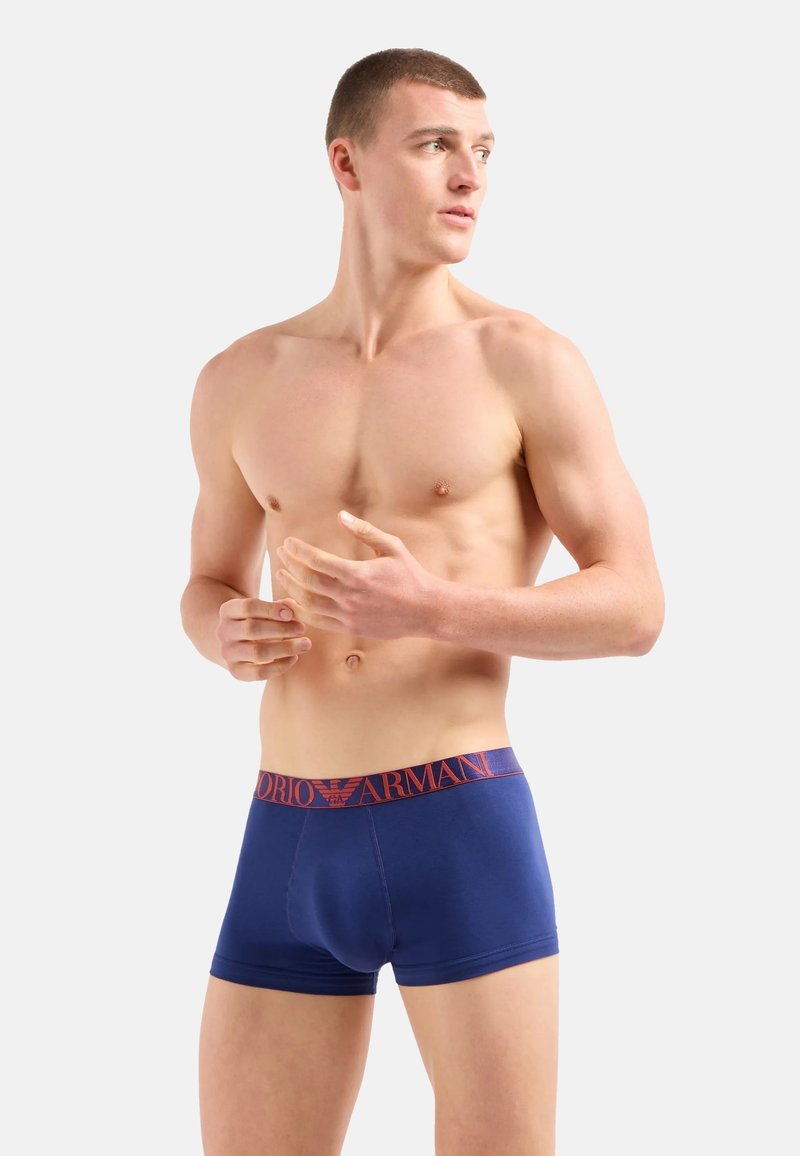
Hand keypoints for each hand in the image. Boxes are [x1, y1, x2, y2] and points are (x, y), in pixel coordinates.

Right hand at [216, 597, 311, 680]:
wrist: (239, 642)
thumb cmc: (258, 619)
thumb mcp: (265, 608)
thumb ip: (281, 606)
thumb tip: (293, 608)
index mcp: (228, 610)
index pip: (248, 607)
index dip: (272, 610)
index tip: (292, 614)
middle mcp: (223, 632)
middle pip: (252, 630)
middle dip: (281, 629)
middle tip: (302, 629)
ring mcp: (228, 653)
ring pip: (257, 653)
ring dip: (285, 648)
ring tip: (305, 644)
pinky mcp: (235, 672)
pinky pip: (258, 673)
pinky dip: (279, 666)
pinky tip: (294, 658)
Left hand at [273, 510, 441, 640]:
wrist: (426, 610)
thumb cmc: (410, 575)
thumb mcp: (392, 546)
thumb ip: (365, 531)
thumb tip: (341, 516)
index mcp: (359, 574)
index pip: (318, 560)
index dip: (299, 550)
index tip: (288, 542)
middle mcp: (350, 596)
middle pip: (308, 581)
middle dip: (290, 565)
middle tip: (280, 554)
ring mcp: (348, 615)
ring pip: (309, 603)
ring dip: (291, 588)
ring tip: (281, 575)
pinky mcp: (350, 628)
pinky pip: (318, 621)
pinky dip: (301, 611)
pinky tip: (292, 601)